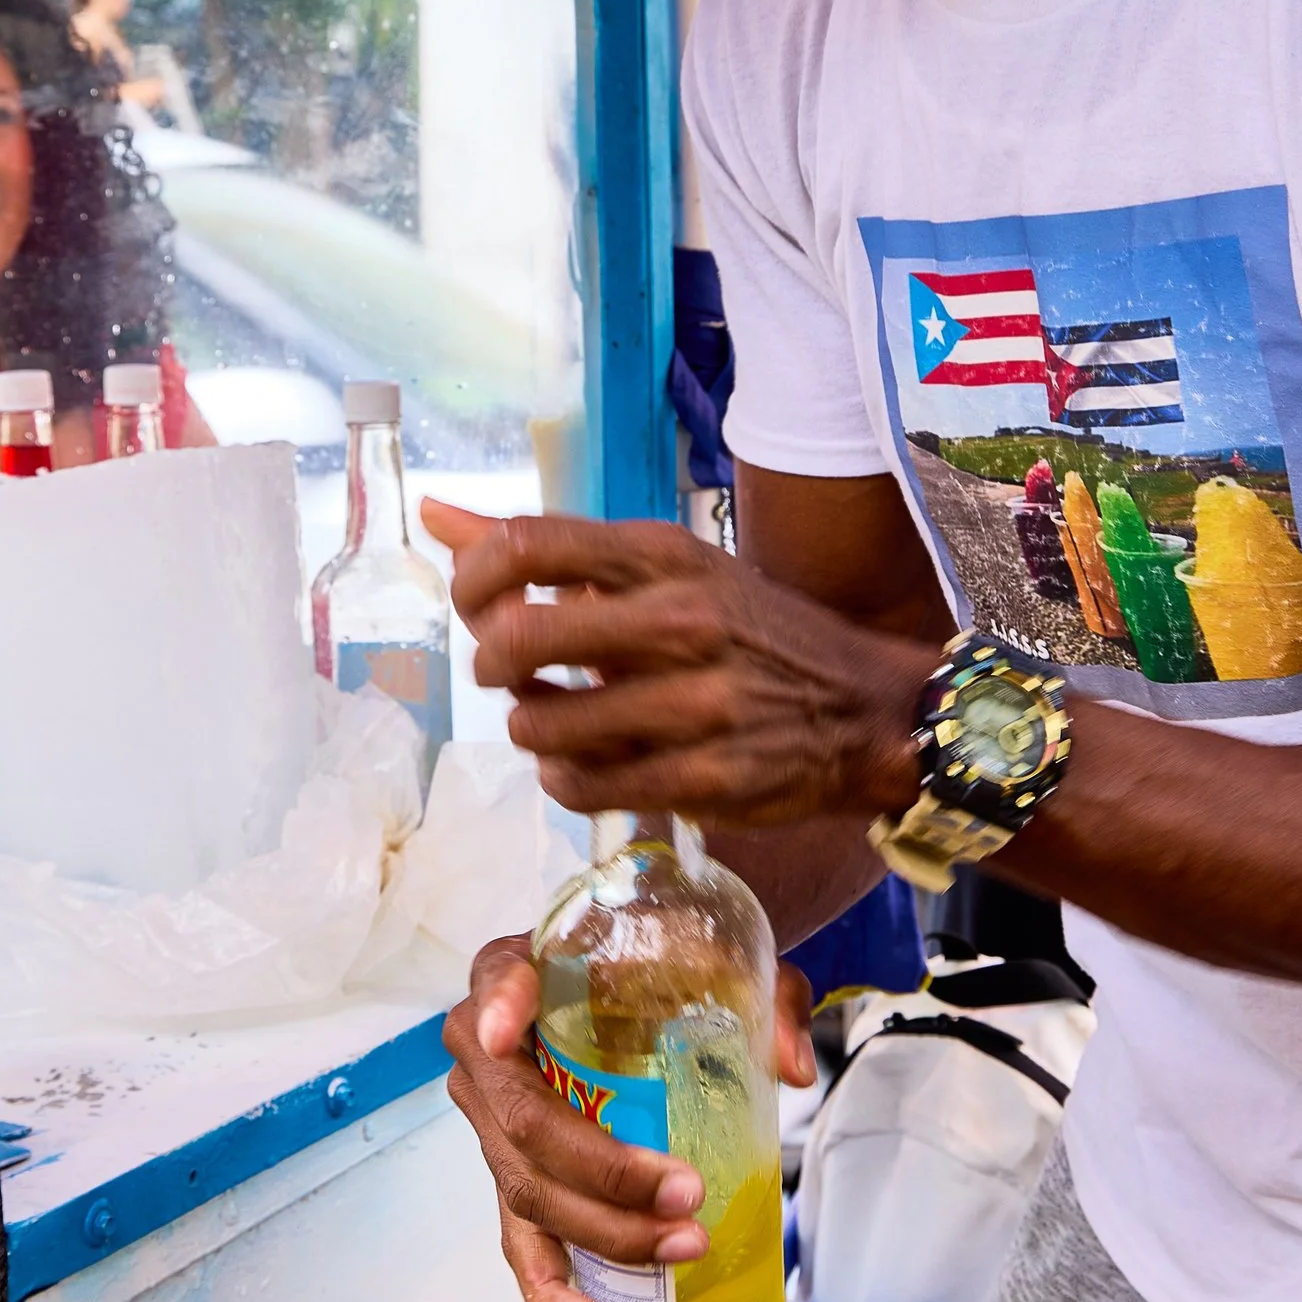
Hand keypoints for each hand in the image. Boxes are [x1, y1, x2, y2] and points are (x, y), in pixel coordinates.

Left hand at [422, 502, 931, 826]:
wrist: (865, 710)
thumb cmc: (749, 633)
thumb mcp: (668, 571)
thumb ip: (553, 551)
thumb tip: (436, 515)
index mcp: (667, 556)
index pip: (528, 543)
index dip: (472, 577)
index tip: (474, 604)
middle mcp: (681, 620)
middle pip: (518, 637)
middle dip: (491, 664)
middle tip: (509, 675)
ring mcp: (696, 703)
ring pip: (542, 722)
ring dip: (530, 726)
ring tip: (553, 721)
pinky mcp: (706, 777)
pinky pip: (584, 786)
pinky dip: (564, 780)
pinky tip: (583, 766)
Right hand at [443, 933, 815, 1301]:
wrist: (646, 994)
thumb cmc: (673, 967)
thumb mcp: (726, 963)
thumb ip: (767, 1002)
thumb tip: (794, 1067)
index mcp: (523, 971)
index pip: (497, 979)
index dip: (498, 1006)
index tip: (506, 1029)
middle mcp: (488, 1051)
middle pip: (526, 1123)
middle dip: (604, 1170)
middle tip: (686, 1193)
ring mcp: (494, 1126)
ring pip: (529, 1194)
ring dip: (604, 1233)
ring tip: (680, 1247)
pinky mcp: (517, 1184)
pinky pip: (522, 1245)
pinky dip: (552, 1292)